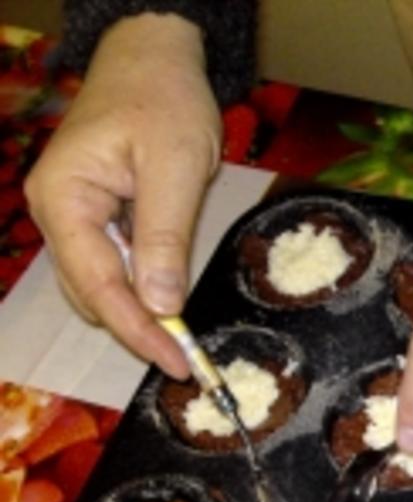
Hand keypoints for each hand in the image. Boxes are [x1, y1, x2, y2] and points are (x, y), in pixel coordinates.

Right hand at [24, 12, 222, 378]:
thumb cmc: (163, 100)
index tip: (178, 362)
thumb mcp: (175, 166)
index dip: (138, 329)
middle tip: (187, 362)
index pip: (98, 285)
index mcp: (64, 198)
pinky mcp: (96, 216)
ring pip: (99, 286)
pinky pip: (112, 266)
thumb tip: (161, 304)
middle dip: (137, 330)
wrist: (152, 59)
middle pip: (91, 294)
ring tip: (183, 343)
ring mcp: (72, 215)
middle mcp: (56, 213)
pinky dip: (140, 290)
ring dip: (138, 315)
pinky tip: (171, 305)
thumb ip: (165, 237)